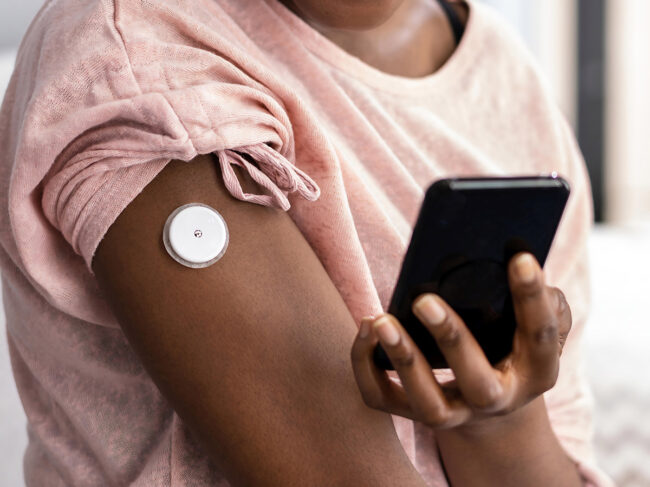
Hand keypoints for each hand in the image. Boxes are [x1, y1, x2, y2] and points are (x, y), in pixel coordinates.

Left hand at [350, 252, 571, 430]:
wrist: (487, 405)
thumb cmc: (511, 346)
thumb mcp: (533, 327)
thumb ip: (542, 300)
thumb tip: (518, 258)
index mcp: (536, 373)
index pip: (540, 336)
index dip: (533, 299)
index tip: (521, 259)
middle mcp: (495, 400)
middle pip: (477, 383)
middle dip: (451, 340)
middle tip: (425, 300)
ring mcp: (454, 413)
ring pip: (427, 403)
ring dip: (403, 359)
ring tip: (381, 320)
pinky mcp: (412, 412)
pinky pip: (382, 398)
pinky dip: (366, 366)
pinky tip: (366, 327)